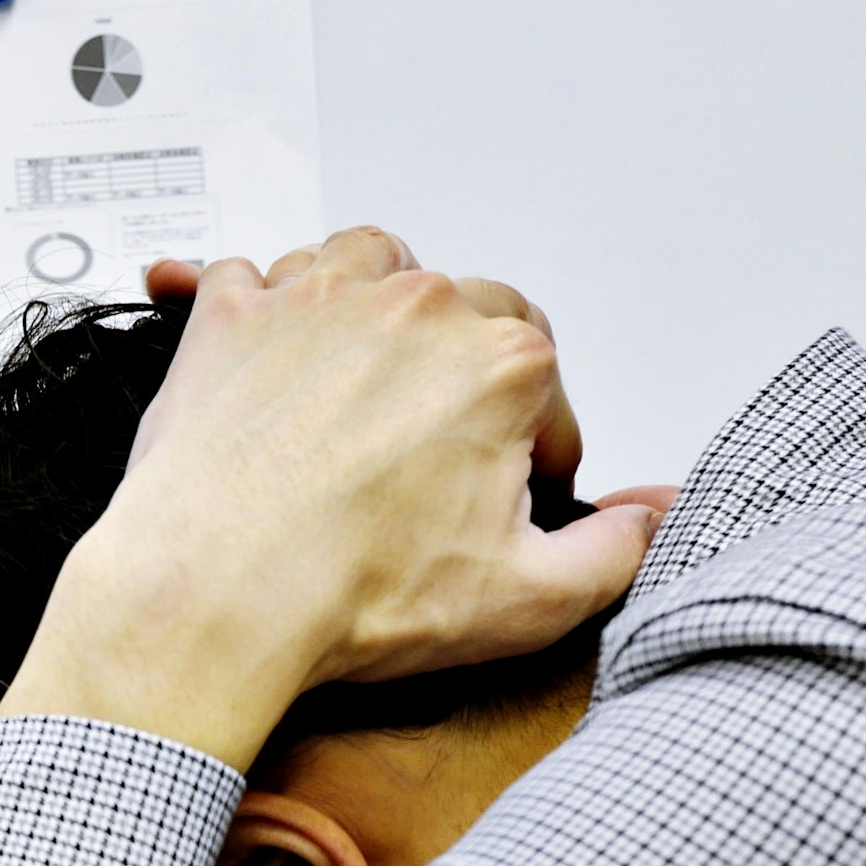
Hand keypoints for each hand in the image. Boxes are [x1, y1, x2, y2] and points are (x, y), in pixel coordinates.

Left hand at [0, 229, 654, 771]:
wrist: (218, 593)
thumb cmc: (353, 593)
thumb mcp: (526, 601)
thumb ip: (612, 553)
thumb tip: (646, 522)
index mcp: (498, 364)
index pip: (546, 386)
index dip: (538, 447)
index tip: (514, 489)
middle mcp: (415, 308)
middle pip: (467, 310)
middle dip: (467, 369)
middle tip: (446, 438)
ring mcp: (318, 300)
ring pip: (370, 264)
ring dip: (379, 305)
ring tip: (370, 368)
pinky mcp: (235, 315)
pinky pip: (253, 274)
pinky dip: (260, 300)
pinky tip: (258, 334)